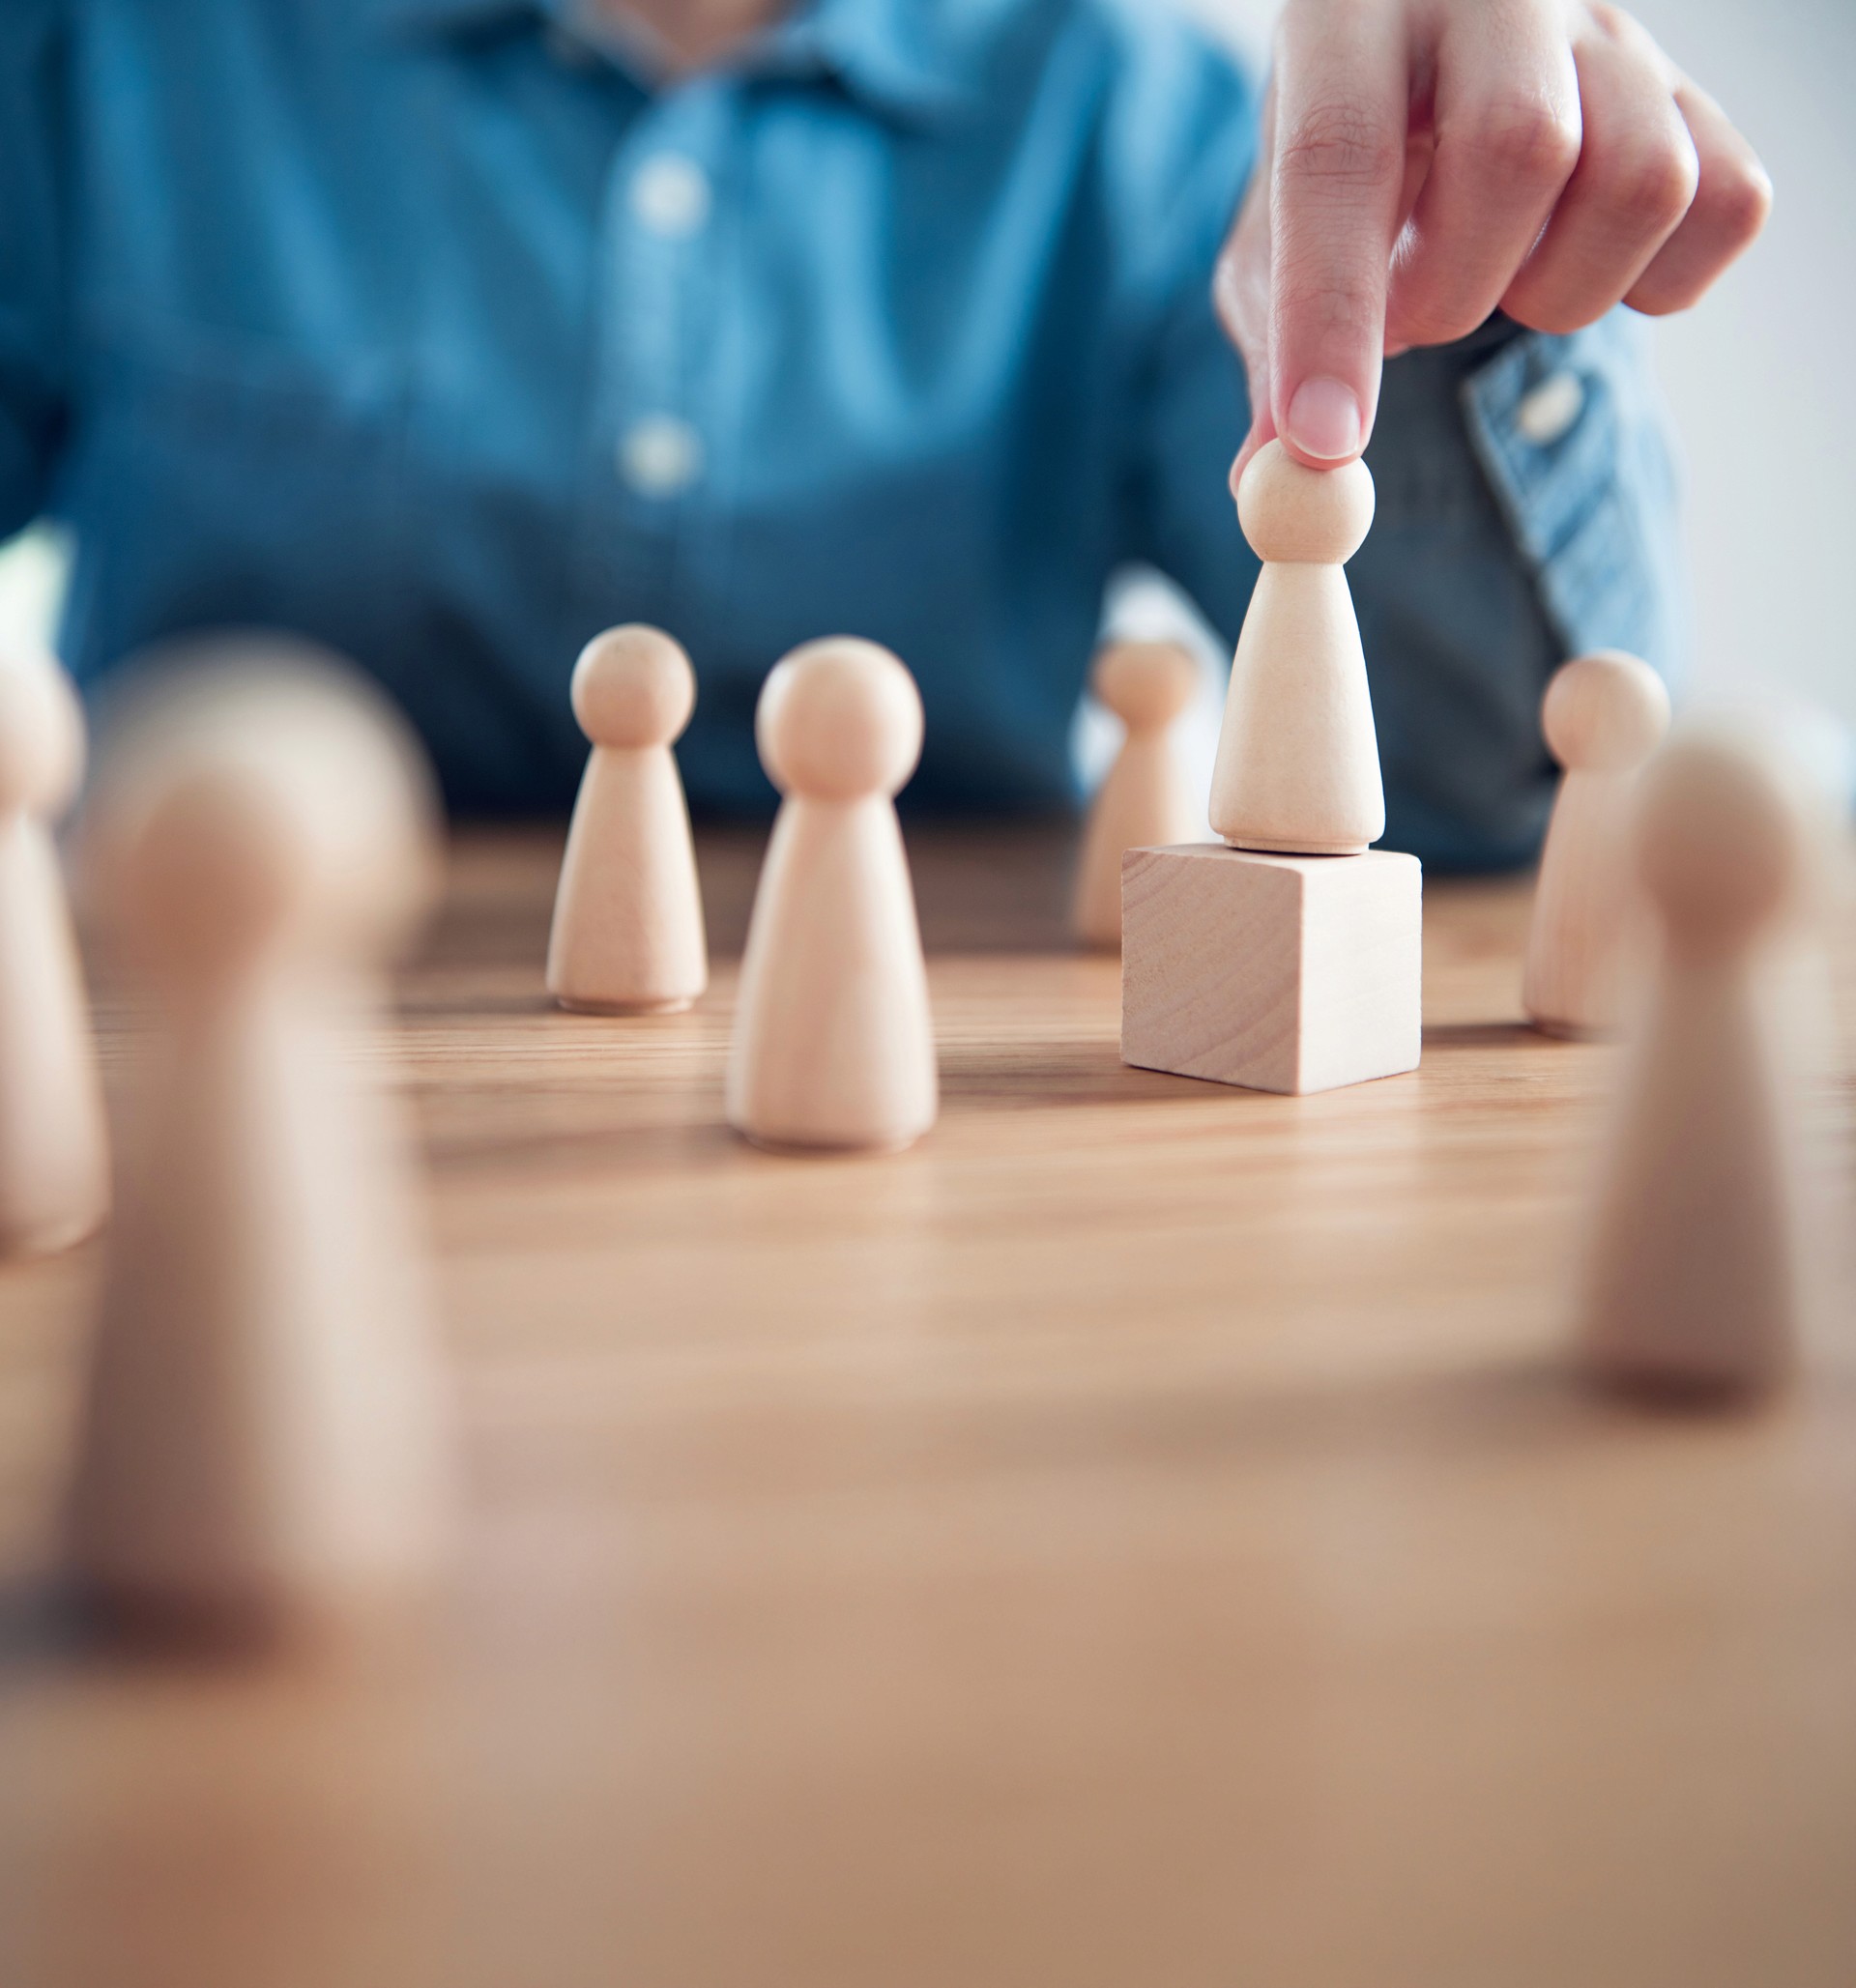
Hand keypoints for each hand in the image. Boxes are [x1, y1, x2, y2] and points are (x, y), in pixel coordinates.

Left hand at [1216, 0, 1771, 476]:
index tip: (1325, 440)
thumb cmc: (1344, 178)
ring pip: (1641, 183)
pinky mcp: (1698, 95)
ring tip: (1494, 277)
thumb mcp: (1273, 248)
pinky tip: (1572, 263)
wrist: (1436, 92)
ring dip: (1558, 290)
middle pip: (1519, 148)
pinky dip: (1652, 284)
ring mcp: (1614, 32)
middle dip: (1456, 291)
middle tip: (1413, 319)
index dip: (1330, 310)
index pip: (1341, 155)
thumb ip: (1271, 352)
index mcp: (1351, 13)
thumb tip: (1268, 478)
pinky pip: (1725, 210)